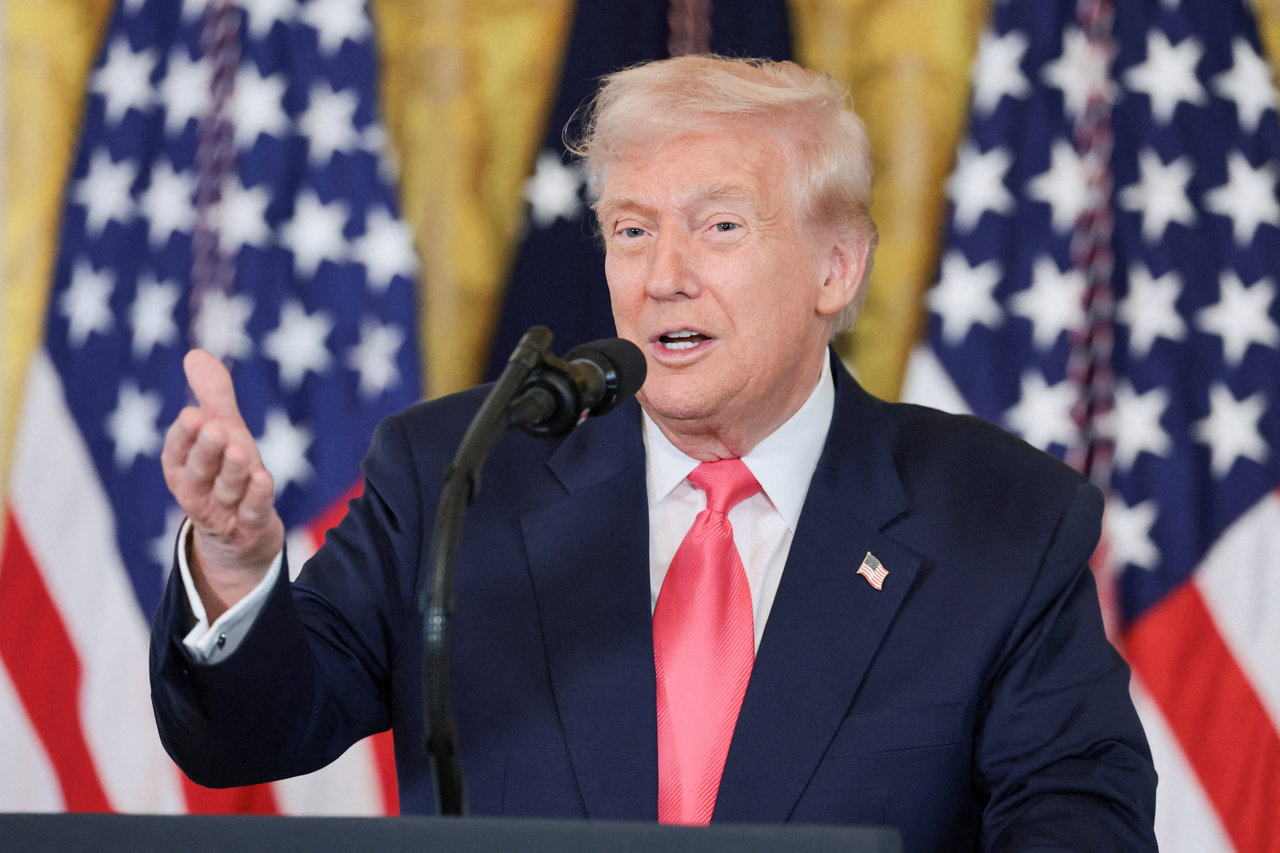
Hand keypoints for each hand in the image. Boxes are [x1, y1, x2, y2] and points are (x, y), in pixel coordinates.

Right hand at [161, 350, 285, 618]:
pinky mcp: (248, 527)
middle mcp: (196, 490)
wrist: (241, 533)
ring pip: (225, 490)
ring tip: (240, 449)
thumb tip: (195, 354)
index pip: (177, 450)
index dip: (184, 435)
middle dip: (206, 449)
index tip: (193, 415)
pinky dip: (256, 497)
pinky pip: (251, 512)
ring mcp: (222, 511)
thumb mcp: (222, 432)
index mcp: (181, 466)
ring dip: (232, 470)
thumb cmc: (226, 472)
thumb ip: (213, 397)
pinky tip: (264, 478)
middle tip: (214, 428)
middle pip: (198, 470)